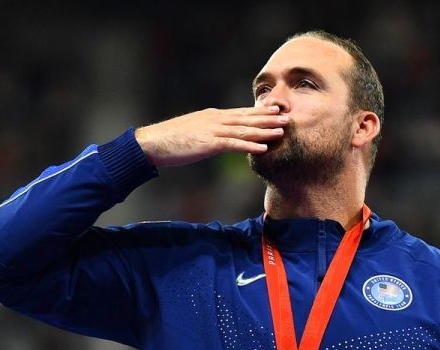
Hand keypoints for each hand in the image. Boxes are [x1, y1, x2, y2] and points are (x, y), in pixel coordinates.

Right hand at [134, 106, 288, 167]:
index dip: (260, 112)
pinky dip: (249, 146)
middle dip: (268, 118)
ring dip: (264, 131)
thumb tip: (220, 138)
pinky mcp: (208, 143)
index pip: (241, 113)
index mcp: (213, 117)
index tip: (276, 110)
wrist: (152, 143)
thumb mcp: (194, 132)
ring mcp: (212, 130)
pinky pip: (233, 145)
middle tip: (287, 117)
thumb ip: (209, 132)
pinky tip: (263, 148)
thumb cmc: (170, 140)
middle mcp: (216, 120)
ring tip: (281, 131)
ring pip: (244, 130)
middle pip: (247, 118)